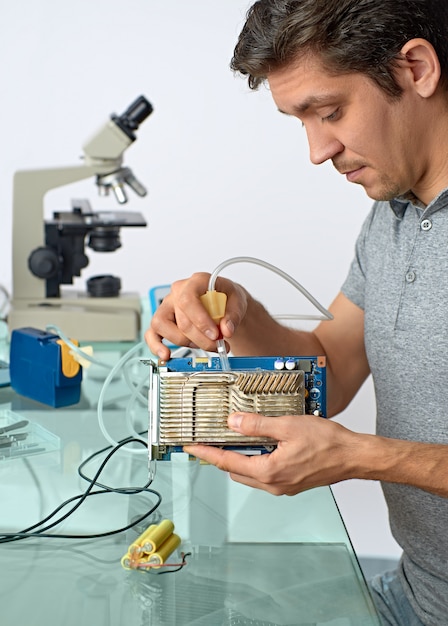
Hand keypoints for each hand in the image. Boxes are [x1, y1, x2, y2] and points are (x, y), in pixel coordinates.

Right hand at [145, 273, 247, 359]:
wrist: (224, 303)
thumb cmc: (227, 299)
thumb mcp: (239, 302)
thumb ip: (234, 315)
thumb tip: (226, 330)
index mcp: (196, 282)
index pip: (188, 299)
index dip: (200, 320)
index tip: (215, 334)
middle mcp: (177, 292)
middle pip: (182, 320)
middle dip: (201, 339)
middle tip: (218, 345)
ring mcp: (167, 306)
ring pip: (163, 326)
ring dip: (185, 342)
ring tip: (203, 345)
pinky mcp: (162, 321)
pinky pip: (151, 333)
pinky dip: (156, 346)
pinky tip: (166, 354)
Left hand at [184, 412, 360, 494]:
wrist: (354, 457)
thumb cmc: (328, 443)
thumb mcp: (288, 426)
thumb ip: (257, 425)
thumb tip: (234, 423)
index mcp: (269, 471)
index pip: (226, 462)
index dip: (206, 453)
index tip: (191, 447)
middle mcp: (273, 484)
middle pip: (235, 470)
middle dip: (220, 455)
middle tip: (210, 438)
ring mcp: (283, 486)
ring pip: (249, 473)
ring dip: (239, 458)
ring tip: (234, 438)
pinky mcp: (291, 483)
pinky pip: (264, 474)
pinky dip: (255, 460)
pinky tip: (260, 444)